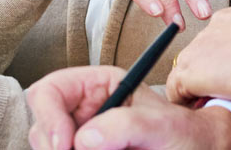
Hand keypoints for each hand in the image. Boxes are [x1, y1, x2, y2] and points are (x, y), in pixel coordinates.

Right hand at [25, 66, 230, 149]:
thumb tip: (86, 138)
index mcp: (98, 86)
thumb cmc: (188, 135)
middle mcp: (85, 112)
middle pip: (42, 125)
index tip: (65, 144)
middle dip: (53, 142)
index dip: (49, 117)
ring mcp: (84, 137)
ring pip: (49, 146)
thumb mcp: (163, 125)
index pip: (51, 91)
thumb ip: (128, 124)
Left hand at [165, 0, 230, 108]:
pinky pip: (177, 88)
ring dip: (202, 83)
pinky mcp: (190, 69)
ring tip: (216, 100)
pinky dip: (184, 100)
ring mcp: (202, 44)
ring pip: (193, 65)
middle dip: (218, 66)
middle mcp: (220, 21)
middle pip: (210, 47)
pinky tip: (197, 108)